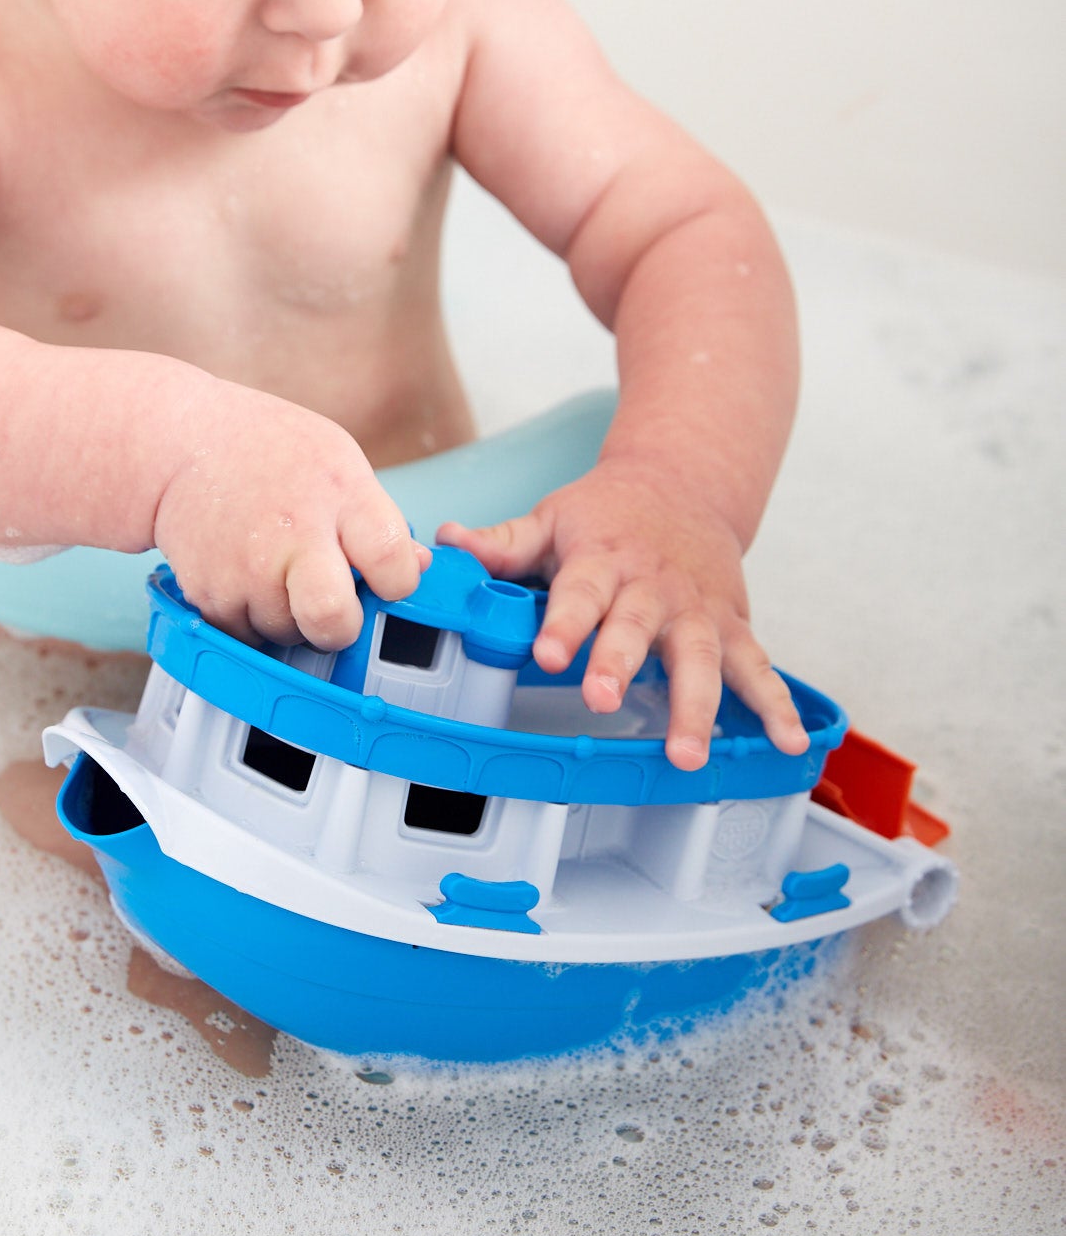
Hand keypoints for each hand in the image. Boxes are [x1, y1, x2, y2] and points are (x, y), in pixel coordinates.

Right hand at [154, 381, 428, 649]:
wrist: (181, 443)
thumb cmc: (271, 451)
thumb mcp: (338, 462)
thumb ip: (378, 520)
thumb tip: (418, 569)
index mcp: (339, 494)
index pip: (392, 563)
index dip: (397, 582)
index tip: (384, 578)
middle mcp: (292, 534)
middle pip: (332, 622)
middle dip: (340, 627)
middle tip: (332, 604)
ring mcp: (245, 568)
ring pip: (288, 635)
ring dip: (291, 618)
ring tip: (278, 570)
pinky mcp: (209, 594)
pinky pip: (247, 636)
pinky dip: (252, 618)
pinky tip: (247, 575)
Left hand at [435, 458, 807, 770]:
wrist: (684, 481)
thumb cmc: (607, 513)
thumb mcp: (552, 518)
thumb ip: (503, 544)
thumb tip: (444, 542)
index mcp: (602, 560)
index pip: (580, 592)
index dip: (565, 623)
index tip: (548, 653)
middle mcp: (652, 587)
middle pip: (637, 626)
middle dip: (620, 662)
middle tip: (602, 698)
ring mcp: (697, 609)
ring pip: (701, 656)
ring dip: (698, 705)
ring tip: (689, 754)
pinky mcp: (732, 625)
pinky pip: (759, 668)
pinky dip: (778, 706)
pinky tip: (791, 744)